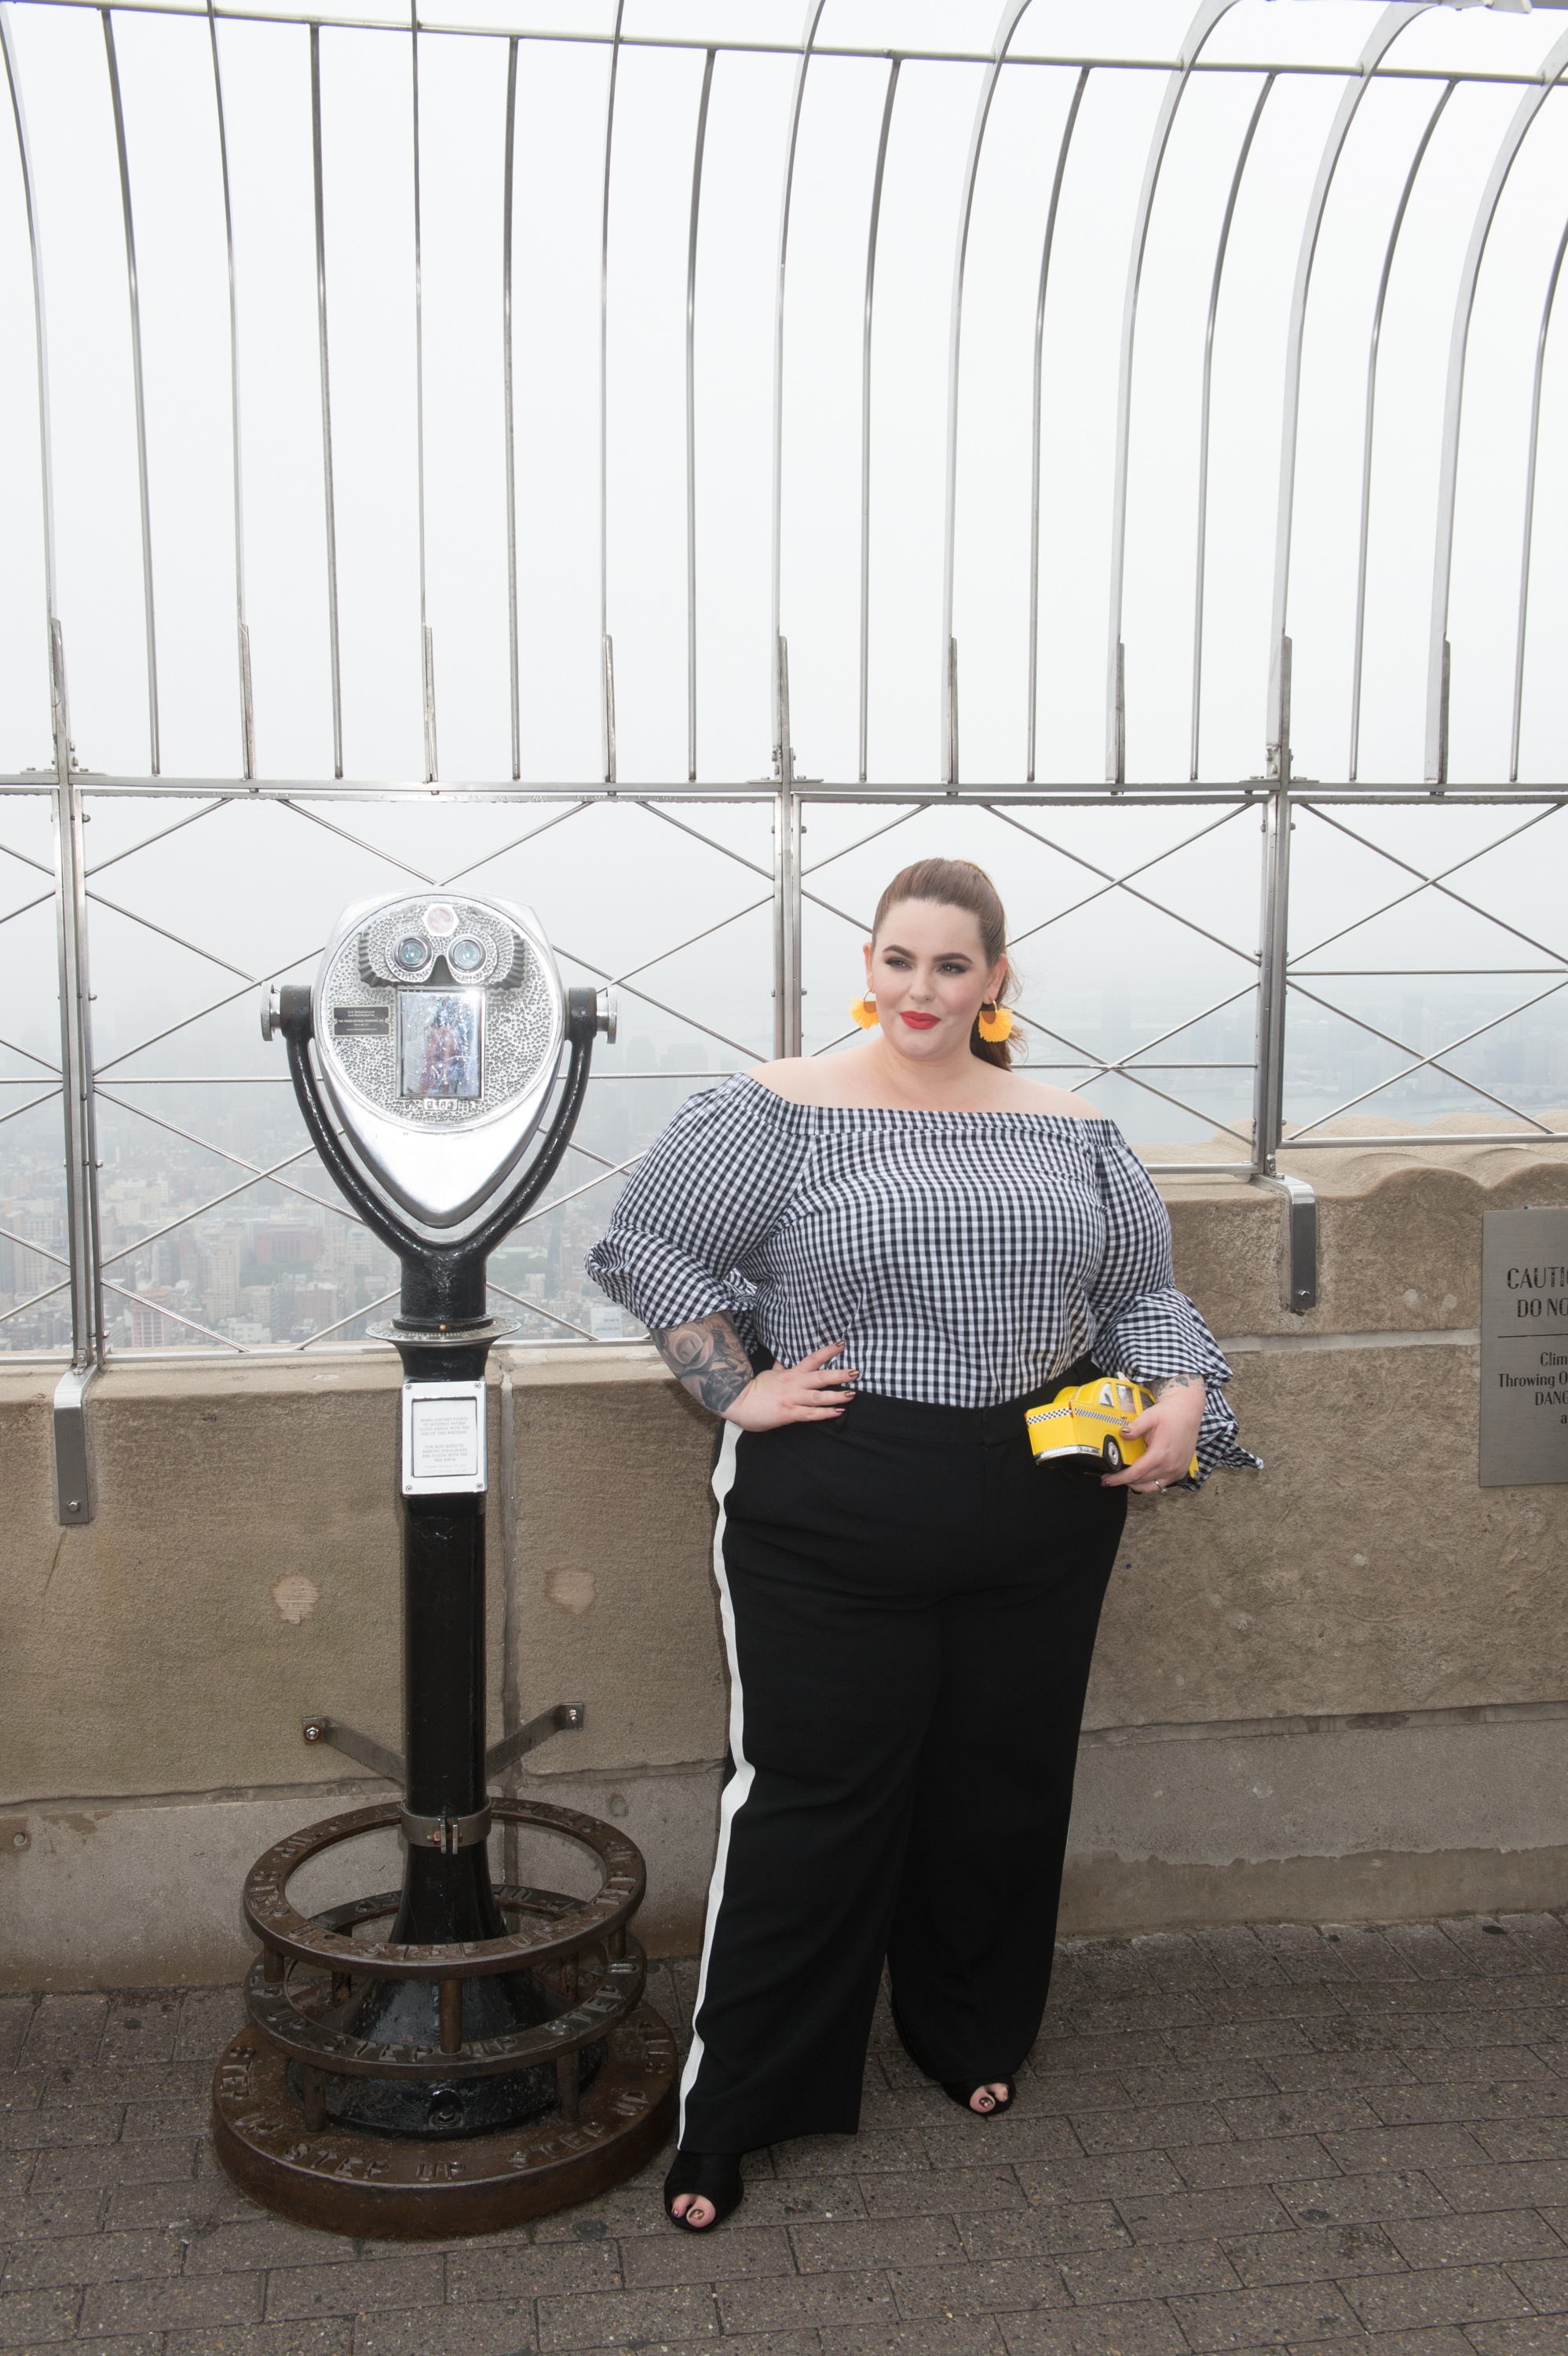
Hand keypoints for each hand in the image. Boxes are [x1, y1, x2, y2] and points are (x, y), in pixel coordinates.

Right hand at [726, 1343, 857, 1430]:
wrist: (738, 1402)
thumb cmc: (755, 1389)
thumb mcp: (770, 1373)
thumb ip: (780, 1367)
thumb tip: (783, 1359)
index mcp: (791, 1373)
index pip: (813, 1359)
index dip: (828, 1351)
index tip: (843, 1344)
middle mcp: (795, 1384)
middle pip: (821, 1377)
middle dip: (840, 1374)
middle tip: (856, 1372)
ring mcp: (793, 1399)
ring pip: (819, 1396)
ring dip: (837, 1395)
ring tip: (852, 1394)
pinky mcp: (789, 1413)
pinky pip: (811, 1414)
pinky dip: (825, 1413)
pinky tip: (838, 1412)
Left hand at [1101, 1375, 1203, 1493]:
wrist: (1187, 1413)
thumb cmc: (1170, 1414)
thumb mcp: (1150, 1417)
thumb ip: (1135, 1427)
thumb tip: (1121, 1433)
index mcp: (1161, 1453)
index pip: (1135, 1473)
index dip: (1119, 1479)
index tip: (1107, 1480)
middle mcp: (1170, 1466)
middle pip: (1141, 1482)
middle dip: (1123, 1481)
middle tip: (1110, 1478)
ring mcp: (1176, 1471)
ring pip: (1151, 1487)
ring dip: (1135, 1485)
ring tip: (1124, 1479)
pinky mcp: (1180, 1472)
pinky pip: (1161, 1485)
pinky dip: (1148, 1484)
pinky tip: (1140, 1477)